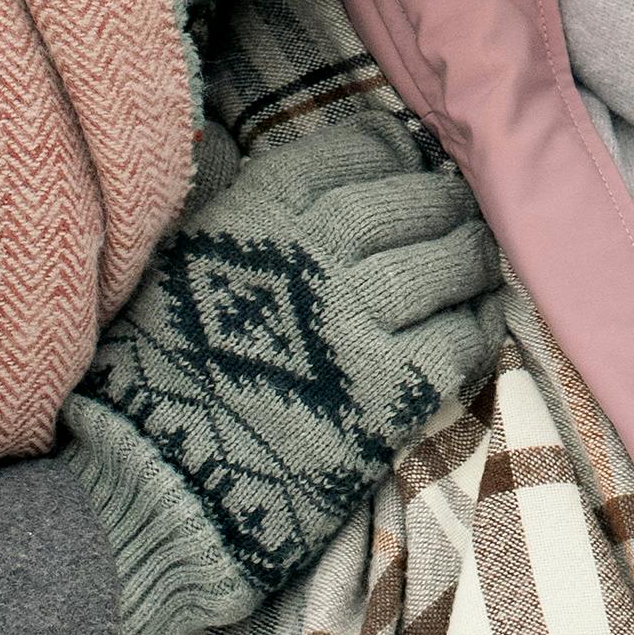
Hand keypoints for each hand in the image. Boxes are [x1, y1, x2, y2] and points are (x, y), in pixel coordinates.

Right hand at [66, 110, 505, 634]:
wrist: (157, 482)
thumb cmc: (155, 372)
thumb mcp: (182, 258)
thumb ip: (247, 213)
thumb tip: (302, 177)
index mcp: (260, 211)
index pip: (353, 152)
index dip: (392, 152)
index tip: (406, 158)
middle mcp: (317, 254)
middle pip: (410, 204)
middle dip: (441, 202)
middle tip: (457, 209)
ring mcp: (361, 322)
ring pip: (447, 266)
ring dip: (472, 258)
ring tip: (478, 261)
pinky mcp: (395, 391)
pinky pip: (461, 342)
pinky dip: (478, 326)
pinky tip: (478, 322)